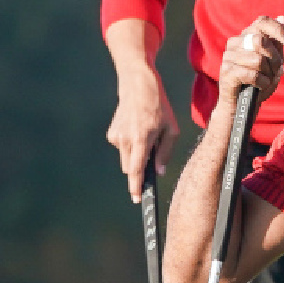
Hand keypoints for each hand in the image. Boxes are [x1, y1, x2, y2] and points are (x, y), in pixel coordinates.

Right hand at [107, 62, 178, 197]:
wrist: (137, 84)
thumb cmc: (158, 105)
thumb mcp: (171, 128)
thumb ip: (165, 152)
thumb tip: (159, 171)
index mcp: (142, 138)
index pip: (136, 169)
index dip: (136, 186)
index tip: (136, 199)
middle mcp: (126, 139)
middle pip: (130, 168)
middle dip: (140, 168)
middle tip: (152, 156)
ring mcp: (116, 136)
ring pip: (126, 159)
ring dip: (136, 155)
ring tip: (146, 134)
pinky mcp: (112, 133)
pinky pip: (123, 148)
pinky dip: (130, 145)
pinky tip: (137, 128)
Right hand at [217, 16, 283, 110]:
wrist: (240, 106)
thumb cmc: (257, 82)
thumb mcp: (272, 62)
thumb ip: (276, 42)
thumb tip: (282, 17)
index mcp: (246, 36)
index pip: (261, 22)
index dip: (278, 29)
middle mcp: (234, 42)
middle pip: (261, 40)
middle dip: (275, 58)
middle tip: (276, 71)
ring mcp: (228, 56)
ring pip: (258, 59)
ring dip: (269, 74)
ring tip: (266, 81)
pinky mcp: (226, 72)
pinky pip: (253, 74)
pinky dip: (262, 82)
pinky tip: (260, 86)